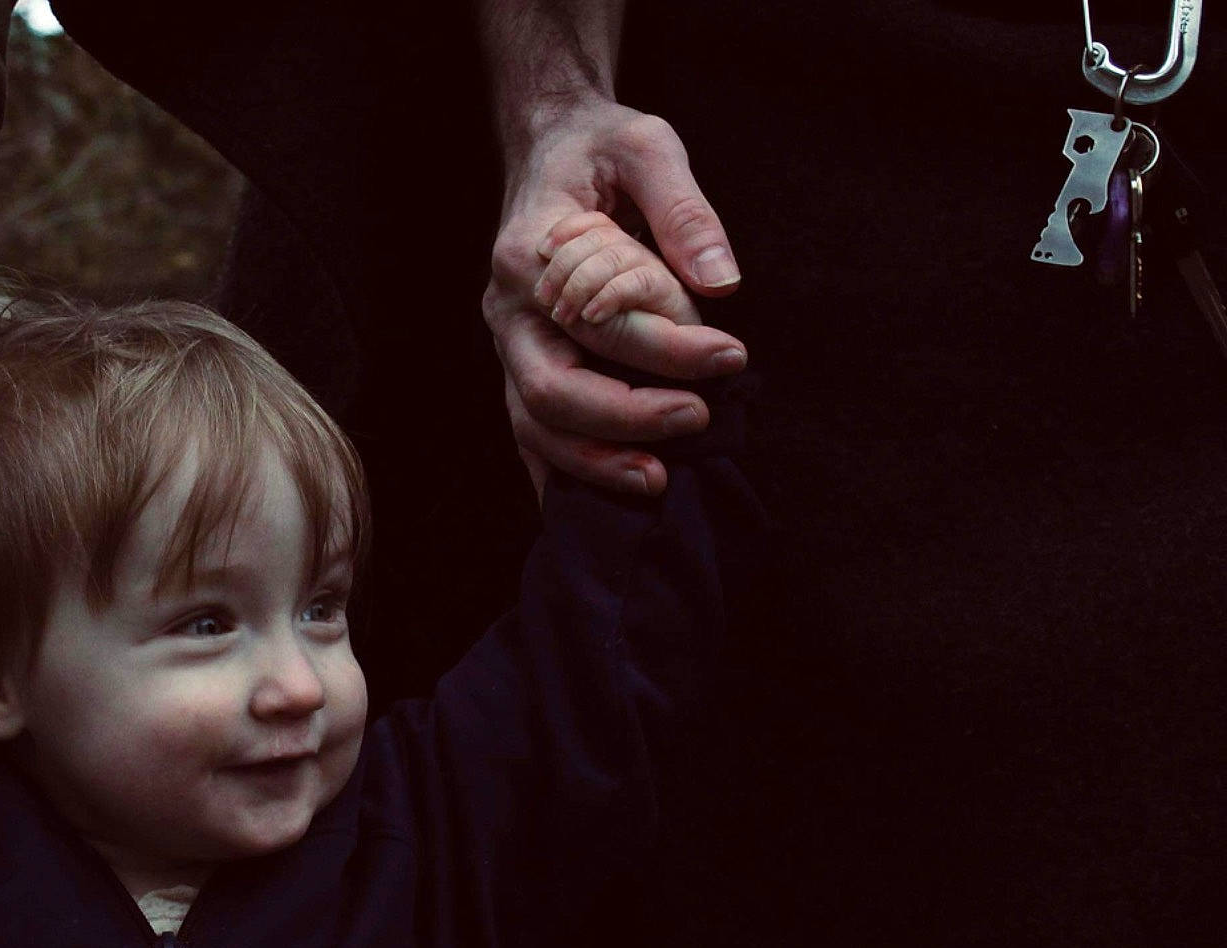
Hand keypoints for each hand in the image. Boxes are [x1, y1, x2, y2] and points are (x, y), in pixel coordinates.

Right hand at [484, 98, 744, 495]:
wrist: (548, 149)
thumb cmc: (599, 147)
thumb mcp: (646, 145)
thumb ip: (683, 208)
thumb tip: (723, 281)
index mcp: (531, 252)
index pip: (598, 318)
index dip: (666, 345)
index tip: (732, 354)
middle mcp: (507, 308)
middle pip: (549, 387)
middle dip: (625, 414)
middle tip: (699, 419)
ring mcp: (509, 344)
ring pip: (533, 423)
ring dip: (592, 461)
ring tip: (658, 483)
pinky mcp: (521, 366)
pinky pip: (530, 433)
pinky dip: (561, 474)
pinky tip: (597, 511)